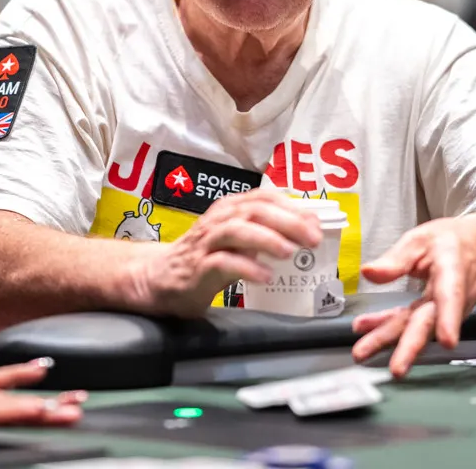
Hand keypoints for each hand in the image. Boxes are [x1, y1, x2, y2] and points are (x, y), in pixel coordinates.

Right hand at [133, 188, 321, 316]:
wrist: (160, 278)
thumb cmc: (206, 256)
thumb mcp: (238, 239)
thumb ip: (267, 231)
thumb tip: (309, 227)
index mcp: (229, 209)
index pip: (263, 197)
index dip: (292, 207)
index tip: (315, 223)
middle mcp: (218, 220)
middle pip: (254, 211)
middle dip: (287, 222)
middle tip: (312, 239)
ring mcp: (206, 244)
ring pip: (236, 231)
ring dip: (266, 239)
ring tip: (290, 252)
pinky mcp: (197, 269)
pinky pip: (222, 263)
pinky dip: (246, 268)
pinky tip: (265, 277)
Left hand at [351, 214, 475, 377]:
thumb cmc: (451, 243)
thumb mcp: (423, 239)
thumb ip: (397, 258)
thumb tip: (369, 273)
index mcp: (453, 271)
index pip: (453, 296)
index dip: (449, 319)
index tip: (448, 341)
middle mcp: (450, 298)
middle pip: (430, 322)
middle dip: (411, 347)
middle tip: (396, 369)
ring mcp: (440, 310)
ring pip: (414, 328)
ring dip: (388, 341)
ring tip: (361, 353)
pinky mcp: (430, 314)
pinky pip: (406, 322)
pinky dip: (384, 326)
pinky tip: (364, 331)